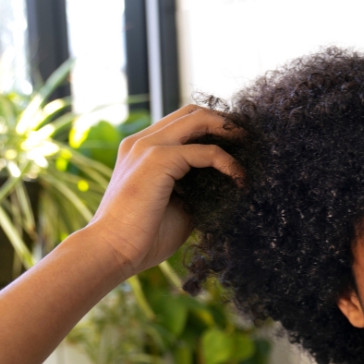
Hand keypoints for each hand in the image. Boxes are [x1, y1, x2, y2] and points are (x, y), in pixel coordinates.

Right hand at [85, 105, 243, 278]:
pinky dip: (228, 162)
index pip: (182, 122)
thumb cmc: (144, 236)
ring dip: (229, 131)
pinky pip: (205, 151)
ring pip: (198, 119)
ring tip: (249, 150)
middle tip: (248, 141)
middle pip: (192, 112)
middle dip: (225, 122)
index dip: (213, 128)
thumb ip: (196, 186)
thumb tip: (226, 183)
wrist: (114, 251)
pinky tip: (239, 178)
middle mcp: (142, 141)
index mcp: (142, 149)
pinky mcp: (158, 159)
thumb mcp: (179, 204)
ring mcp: (147, 147)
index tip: (239, 145)